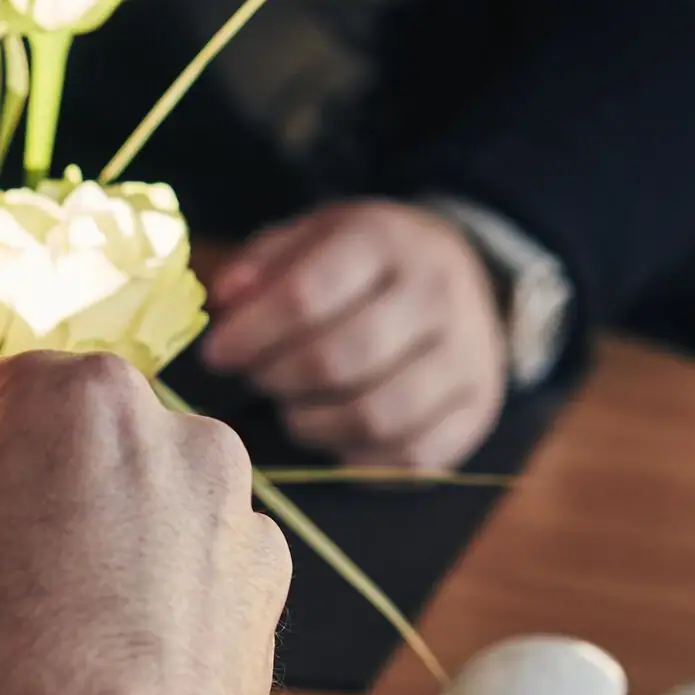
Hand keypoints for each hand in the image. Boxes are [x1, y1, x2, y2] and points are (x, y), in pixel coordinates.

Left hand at [203, 201, 506, 468]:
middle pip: (337, 360)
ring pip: (373, 416)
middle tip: (256, 379)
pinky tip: (335, 433)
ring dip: (312, 423)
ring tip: (292, 407)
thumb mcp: (309, 238)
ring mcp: (466, 355)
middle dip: (277, 380)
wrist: (464, 274)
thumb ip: (261, 265)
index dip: (250, 334)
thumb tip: (226, 301)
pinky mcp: (477, 409)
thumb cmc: (362, 264)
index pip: (306, 295)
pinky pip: (409, 455)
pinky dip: (357, 455)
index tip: (216, 355)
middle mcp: (436, 293)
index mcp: (384, 240)